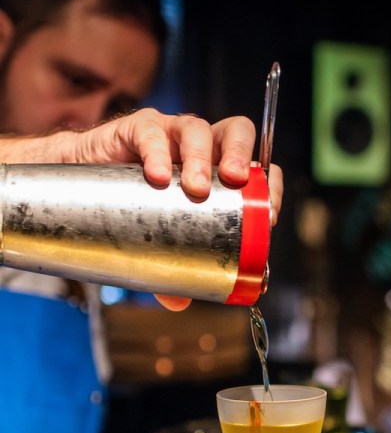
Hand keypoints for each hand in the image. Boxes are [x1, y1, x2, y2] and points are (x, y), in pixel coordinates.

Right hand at [62, 108, 283, 309]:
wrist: (78, 178)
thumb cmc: (132, 205)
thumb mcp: (158, 240)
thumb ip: (172, 269)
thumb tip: (179, 304)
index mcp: (219, 171)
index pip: (259, 168)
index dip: (269, 185)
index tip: (268, 214)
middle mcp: (201, 147)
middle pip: (236, 132)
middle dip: (241, 156)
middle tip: (235, 182)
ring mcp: (170, 134)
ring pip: (196, 129)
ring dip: (201, 158)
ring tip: (195, 188)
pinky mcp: (136, 128)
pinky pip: (151, 133)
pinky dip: (157, 152)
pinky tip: (159, 176)